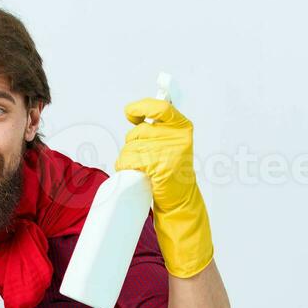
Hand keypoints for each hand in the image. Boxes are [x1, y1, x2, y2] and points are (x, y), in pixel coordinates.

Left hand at [115, 98, 213, 278]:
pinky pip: (130, 160)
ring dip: (127, 159)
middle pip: (139, 132)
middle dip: (132, 145)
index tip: (130, 112)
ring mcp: (169, 152)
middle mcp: (178, 137)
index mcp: (182, 128)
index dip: (142, 107)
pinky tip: (135, 173)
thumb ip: (158, 129)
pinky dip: (125, 166)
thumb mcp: (171, 145)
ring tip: (140, 169)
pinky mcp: (159, 166)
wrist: (181, 201)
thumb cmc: (173, 172)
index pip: (160, 107)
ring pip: (131, 147)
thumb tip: (136, 114)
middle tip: (141, 159)